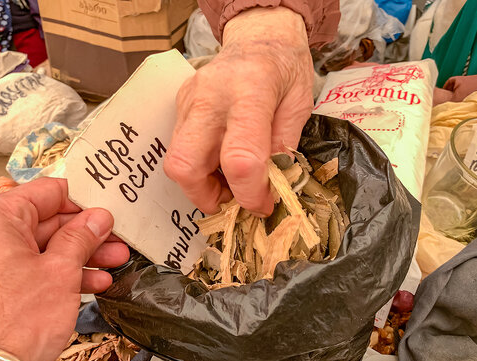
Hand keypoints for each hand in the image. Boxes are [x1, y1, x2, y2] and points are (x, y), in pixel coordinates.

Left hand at [0, 178, 128, 360]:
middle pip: (48, 222)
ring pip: (45, 248)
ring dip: (81, 256)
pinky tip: (93, 283)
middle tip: (117, 239)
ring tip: (113, 262)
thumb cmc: (9, 323)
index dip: (84, 201)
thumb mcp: (59, 271)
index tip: (109, 209)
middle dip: (87, 233)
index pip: (48, 192)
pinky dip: (62, 275)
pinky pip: (34, 270)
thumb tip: (97, 219)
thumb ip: (81, 238)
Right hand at [164, 6, 313, 216]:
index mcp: (250, 92)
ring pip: (177, 162)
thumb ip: (283, 147)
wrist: (258, 37)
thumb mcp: (299, 105)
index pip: (240, 158)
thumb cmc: (284, 69)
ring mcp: (188, 101)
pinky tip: (221, 162)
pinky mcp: (179, 106)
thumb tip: (268, 187)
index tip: (263, 206)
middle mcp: (209, 97)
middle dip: (206, 196)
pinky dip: (199, 167)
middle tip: (232, 200)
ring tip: (230, 181)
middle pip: (185, 165)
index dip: (250, 193)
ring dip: (202, 184)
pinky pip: (180, 149)